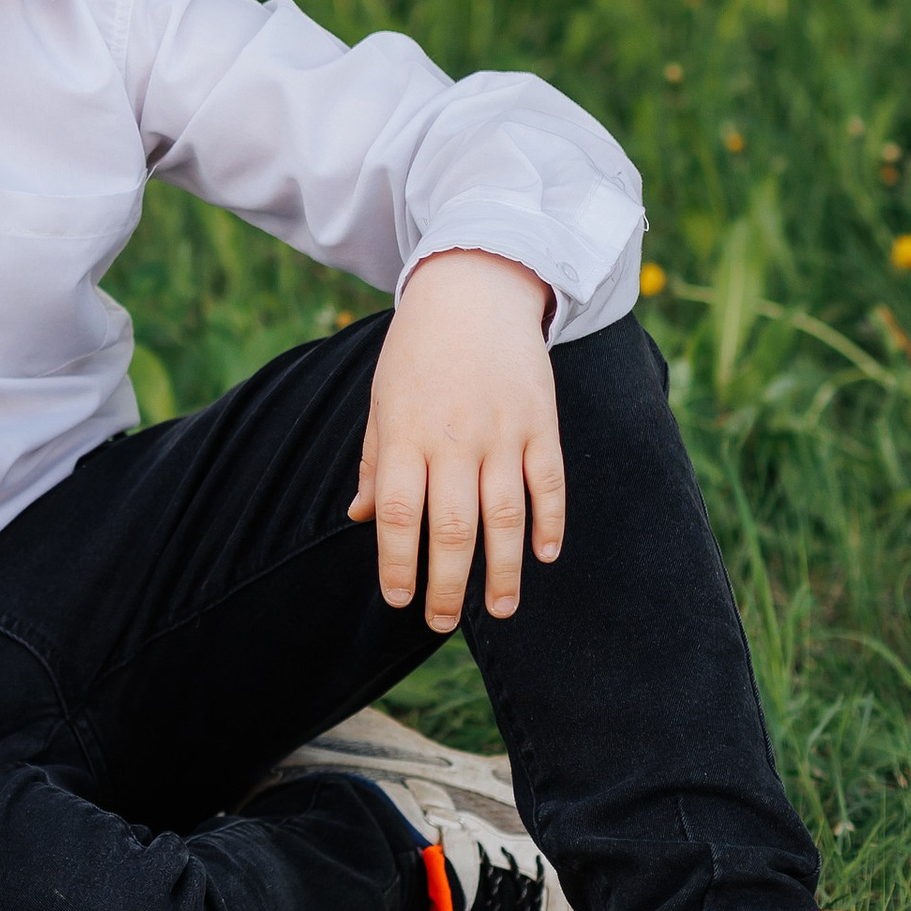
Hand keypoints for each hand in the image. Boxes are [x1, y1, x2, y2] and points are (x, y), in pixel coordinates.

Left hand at [347, 250, 562, 633]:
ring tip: (498, 609)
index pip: (400, 514)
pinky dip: (550, 522)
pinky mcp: (541, 422)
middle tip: (442, 622)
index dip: (398, 563)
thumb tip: (360, 516)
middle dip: (447, 584)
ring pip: (505, 516)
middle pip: (452, 528)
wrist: (474, 288)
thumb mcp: (383, 398)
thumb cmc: (419, 350)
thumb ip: (377, 461)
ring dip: (502, 570)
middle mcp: (454, 438)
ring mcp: (503, 431)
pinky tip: (544, 555)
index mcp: (405, 433)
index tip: (399, 600)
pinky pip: (550, 482)